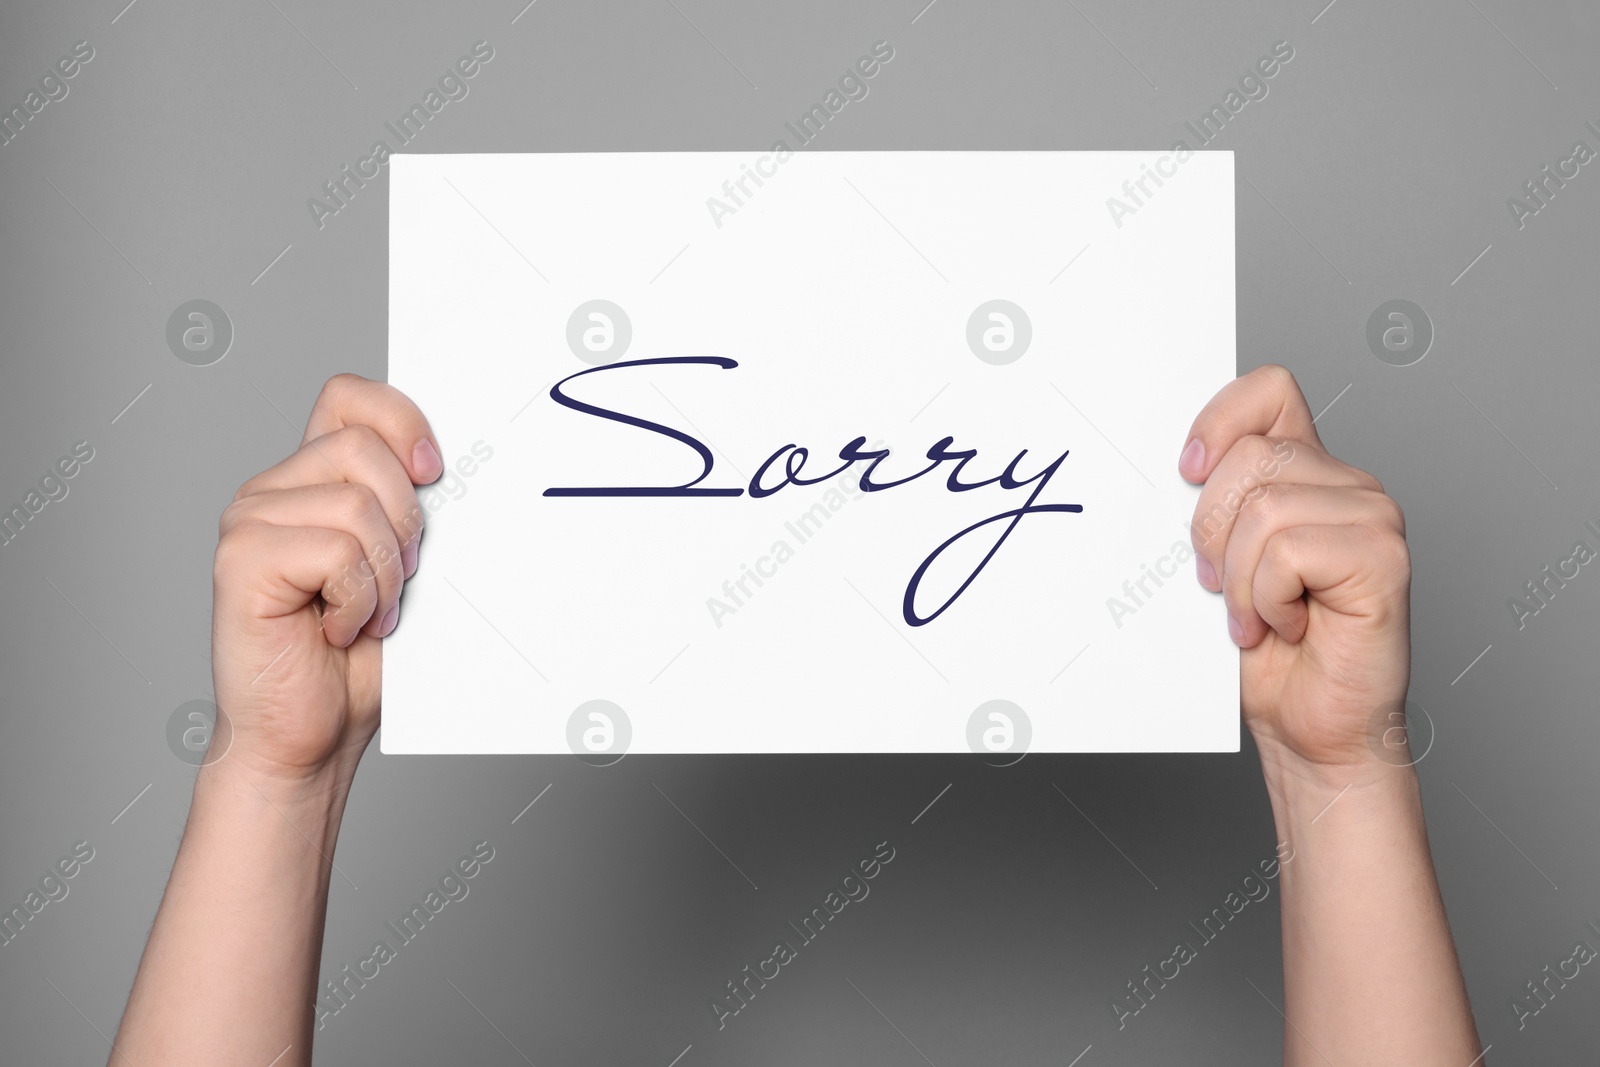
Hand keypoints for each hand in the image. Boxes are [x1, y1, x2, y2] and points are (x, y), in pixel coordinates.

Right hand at [210, 374, 441, 783]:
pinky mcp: (240, 560)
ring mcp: (249, 522)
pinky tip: (337, 630)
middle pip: (363, 448)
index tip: (433, 472)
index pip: (350, 397)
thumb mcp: (402, 567)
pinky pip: (335, 551)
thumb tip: (460, 468)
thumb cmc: (356, 661)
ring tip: (366, 613)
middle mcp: (272, 492)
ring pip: (356, 503)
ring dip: (384, 571)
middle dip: (406, 520)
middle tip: (397, 581)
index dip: (399, 420)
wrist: (311, 737)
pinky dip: (358, 599)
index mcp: (310, 481)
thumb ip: (410, 510)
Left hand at [1179, 365, 1410, 780]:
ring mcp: (1374, 517)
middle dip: (1211, 532)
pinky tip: (1288, 626)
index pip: (1270, 392)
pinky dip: (1266, 599)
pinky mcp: (1384, 557)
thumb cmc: (1266, 655)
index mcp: (1308, 474)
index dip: (1220, 419)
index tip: (1186, 471)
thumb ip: (1212, 507)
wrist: (1309, 729)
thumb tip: (1170, 472)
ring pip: (1263, 508)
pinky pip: (1286, 551)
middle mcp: (1348, 485)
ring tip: (1259, 615)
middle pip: (1250, 457)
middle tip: (1224, 588)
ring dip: (1239, 579)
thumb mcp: (1218, 563)